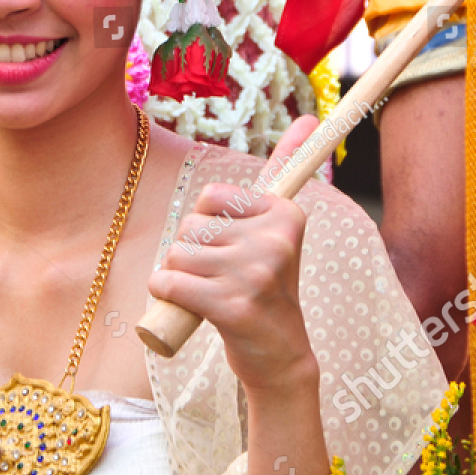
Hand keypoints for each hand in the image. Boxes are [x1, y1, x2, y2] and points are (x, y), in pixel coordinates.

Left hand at [148, 115, 320, 393]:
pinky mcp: (233, 308)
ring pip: (177, 256)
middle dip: (190, 254)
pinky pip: (171, 284)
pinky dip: (166, 295)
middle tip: (220, 280)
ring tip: (209, 295)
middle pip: (190, 227)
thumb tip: (309, 117)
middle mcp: (274, 240)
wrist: (279, 358)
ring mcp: (255, 275)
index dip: (206, 226)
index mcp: (285, 214)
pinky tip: (186, 306)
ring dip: (177, 278)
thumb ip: (289, 169)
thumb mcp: (277, 230)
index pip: (209, 198)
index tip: (233, 250)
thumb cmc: (267, 287)